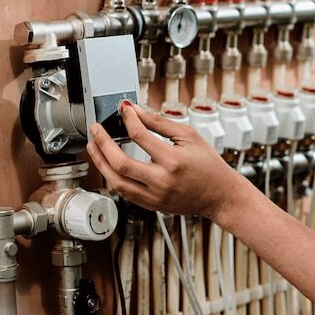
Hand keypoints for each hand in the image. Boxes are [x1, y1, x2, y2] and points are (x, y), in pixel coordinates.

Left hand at [86, 103, 236, 217]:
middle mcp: (161, 181)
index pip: (140, 136)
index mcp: (173, 161)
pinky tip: (109, 165)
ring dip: (100, 163)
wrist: (220, 195)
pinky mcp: (152, 204)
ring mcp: (155, 196)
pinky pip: (124, 192)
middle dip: (102, 143)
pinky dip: (113, 177)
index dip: (128, 120)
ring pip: (116, 182)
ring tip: (94, 147)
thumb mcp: (189, 136)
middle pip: (120, 163)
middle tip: (96, 130)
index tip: (124, 110)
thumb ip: (160, 123)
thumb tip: (136, 111)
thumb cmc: (209, 165)